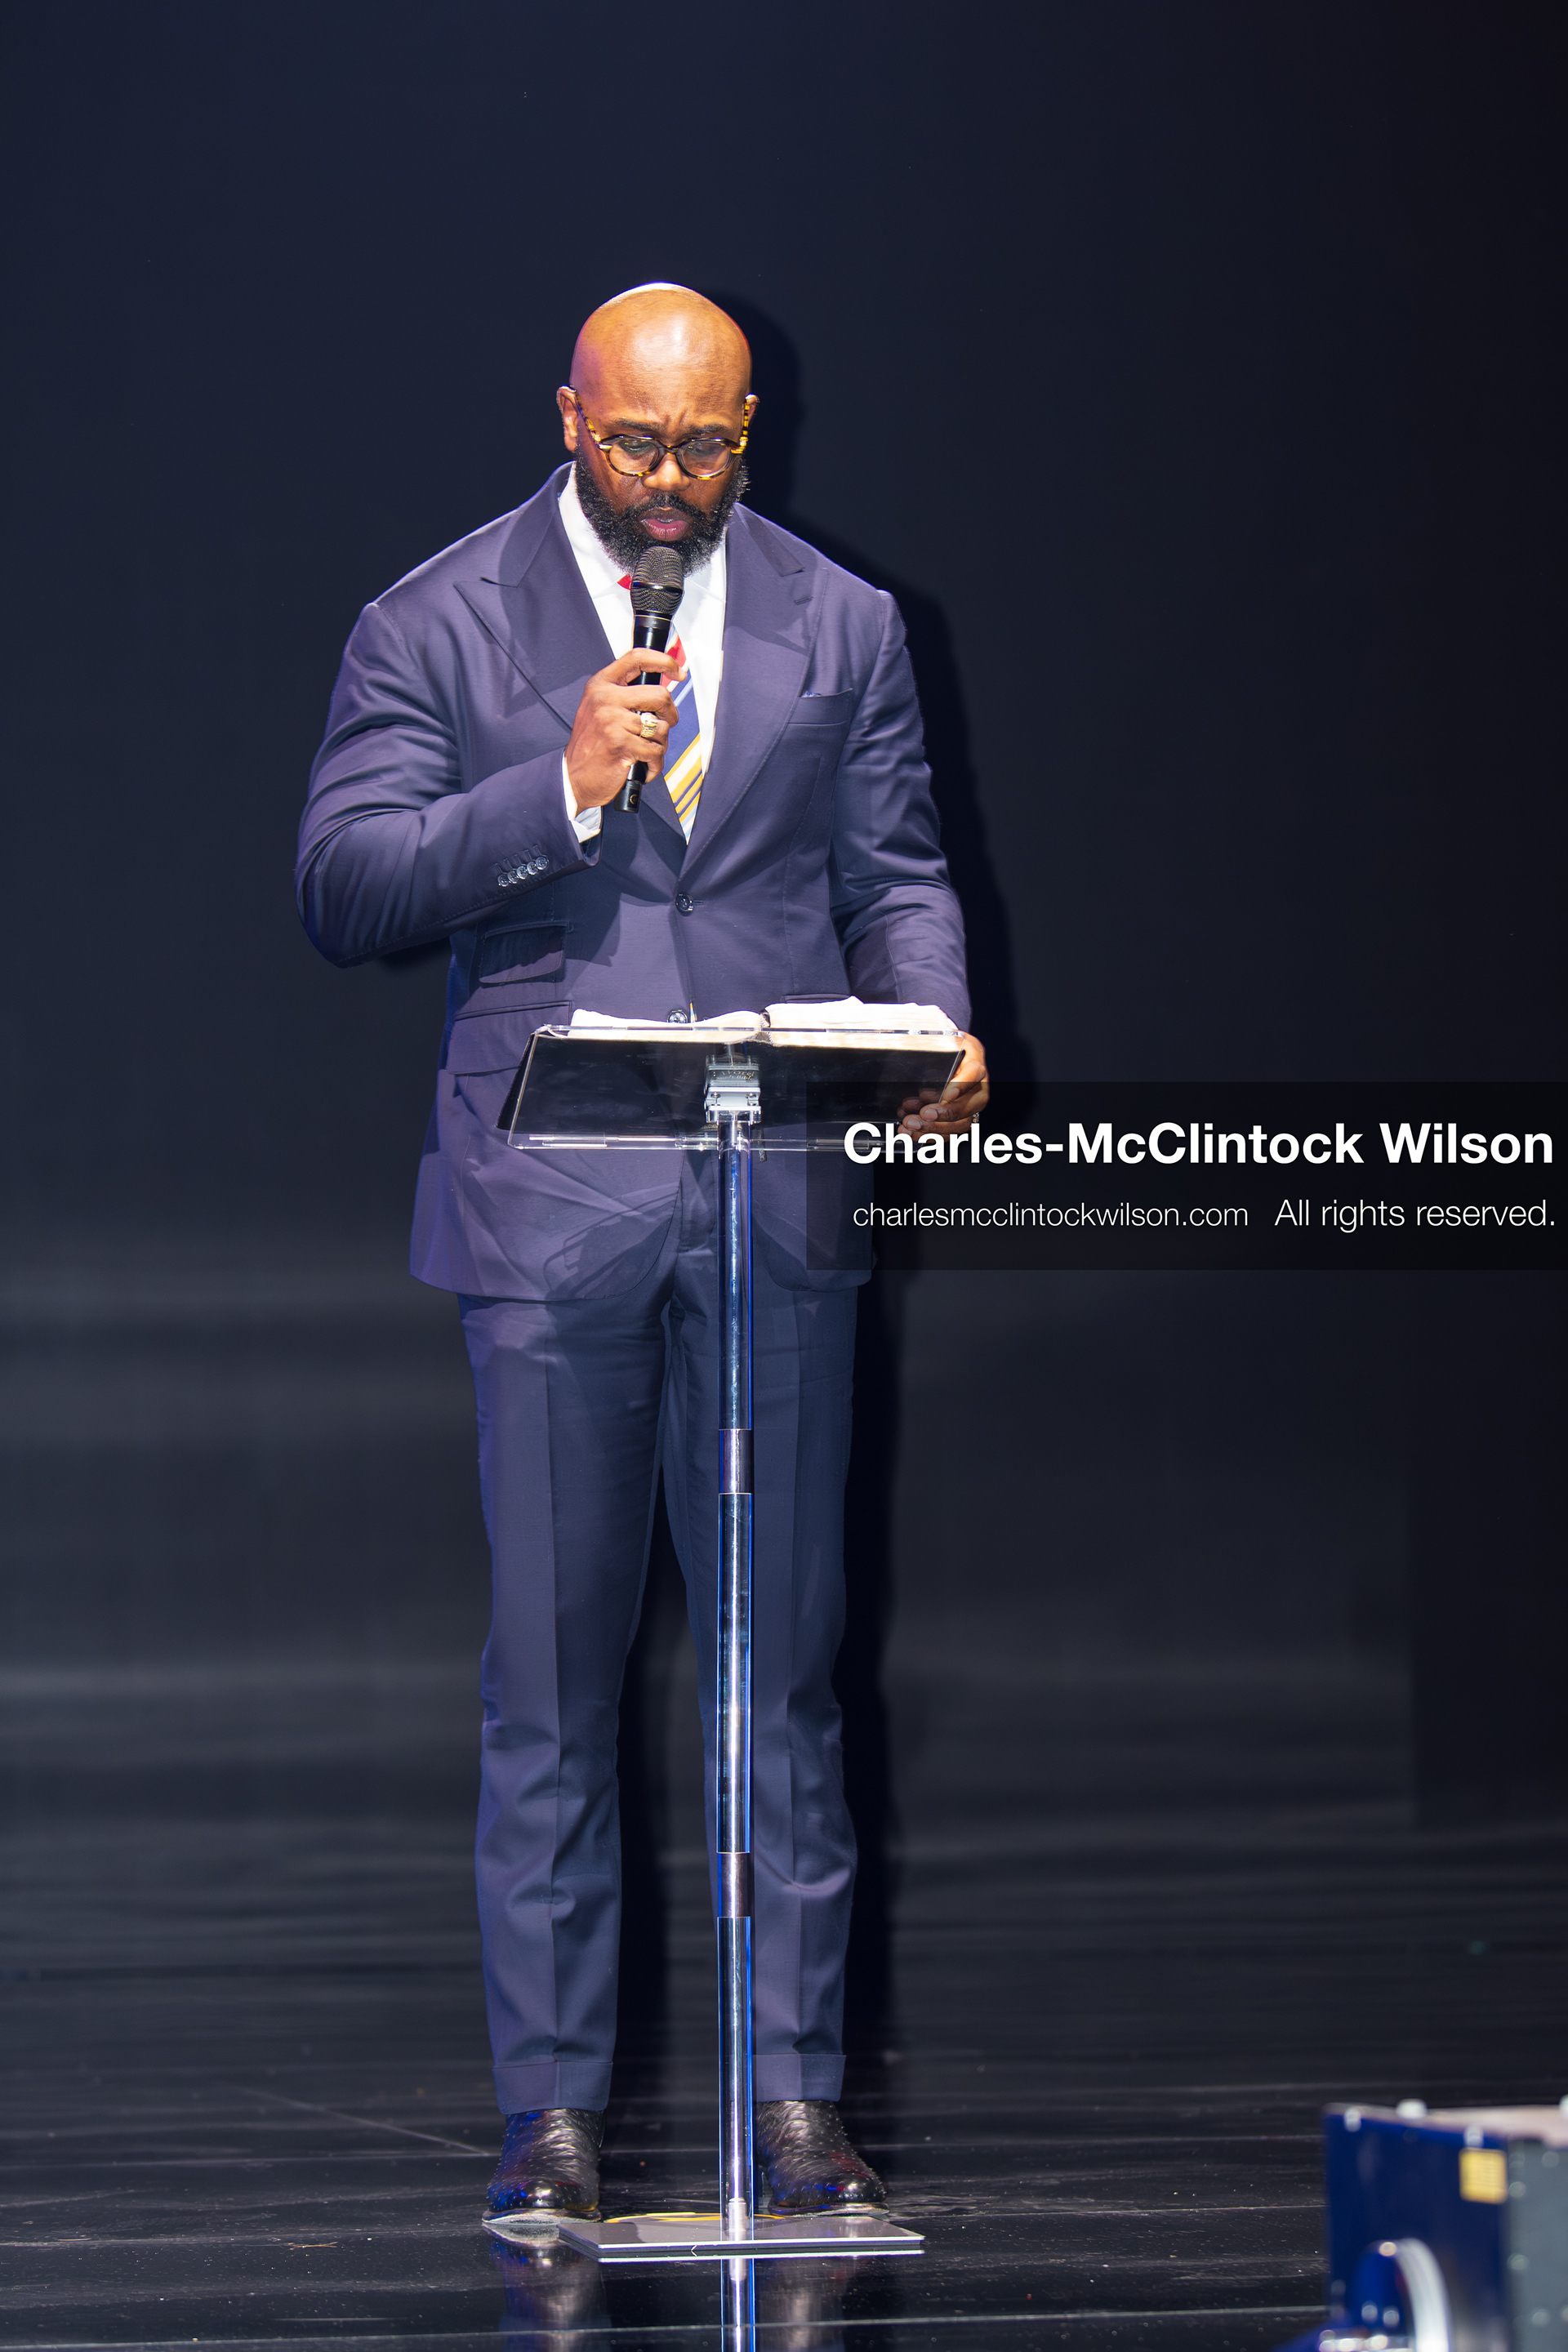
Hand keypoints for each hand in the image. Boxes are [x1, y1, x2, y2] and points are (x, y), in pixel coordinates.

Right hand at [565, 647, 684, 811]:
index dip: (663, 661)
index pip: (637, 658)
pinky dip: (655, 764)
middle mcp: (605, 698)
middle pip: (660, 695)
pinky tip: (643, 766)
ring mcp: (612, 720)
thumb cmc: (591, 745)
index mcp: (600, 685)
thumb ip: (624, 695)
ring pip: (662, 727)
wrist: (573, 777)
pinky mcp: (621, 744)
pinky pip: (656, 751)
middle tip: (665, 724)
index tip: (678, 671)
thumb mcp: (599, 709)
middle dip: (670, 714)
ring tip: (644, 751)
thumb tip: (660, 691)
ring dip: (660, 744)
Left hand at [897, 1032, 988, 1135]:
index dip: (961, 1086)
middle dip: (944, 1114)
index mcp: (975, 1064)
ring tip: (910, 1125)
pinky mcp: (960, 1120)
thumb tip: (905, 1052)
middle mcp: (978, 1088)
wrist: (953, 1058)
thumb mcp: (943, 1042)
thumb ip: (932, 1049)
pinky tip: (911, 1132)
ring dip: (934, 1129)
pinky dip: (929, 1136)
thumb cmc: (948, 1050)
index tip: (947, 1095)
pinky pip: (949, 1133)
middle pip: (968, 1106)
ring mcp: (971, 1106)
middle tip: (923, 1115)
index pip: (973, 1074)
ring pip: (959, 1124)